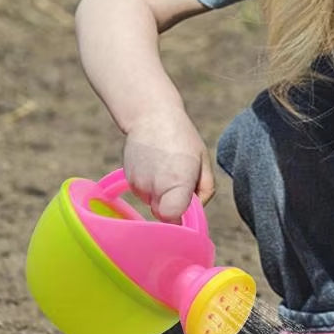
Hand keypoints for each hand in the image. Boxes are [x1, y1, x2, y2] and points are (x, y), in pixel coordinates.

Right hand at [123, 106, 214, 222]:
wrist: (151, 115)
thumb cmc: (183, 138)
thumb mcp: (204, 162)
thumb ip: (205, 191)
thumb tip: (197, 210)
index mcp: (177, 183)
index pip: (172, 217)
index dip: (180, 218)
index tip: (186, 208)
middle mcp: (154, 186)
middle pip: (164, 214)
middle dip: (174, 205)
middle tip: (181, 182)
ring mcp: (138, 184)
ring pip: (153, 203)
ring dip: (162, 194)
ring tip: (167, 168)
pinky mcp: (128, 179)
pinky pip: (144, 193)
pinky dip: (151, 186)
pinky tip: (155, 166)